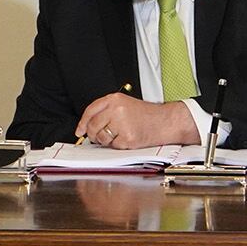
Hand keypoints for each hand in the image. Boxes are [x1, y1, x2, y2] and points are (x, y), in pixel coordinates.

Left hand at [76, 95, 198, 148]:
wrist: (166, 121)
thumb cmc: (149, 115)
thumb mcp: (126, 104)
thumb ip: (107, 111)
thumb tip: (88, 126)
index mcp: (115, 99)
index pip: (90, 111)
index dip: (82, 122)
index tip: (80, 130)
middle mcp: (116, 109)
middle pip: (93, 126)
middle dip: (94, 134)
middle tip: (100, 136)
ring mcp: (122, 123)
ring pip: (102, 137)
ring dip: (107, 141)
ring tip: (120, 135)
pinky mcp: (127, 137)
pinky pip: (114, 146)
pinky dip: (119, 145)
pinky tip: (128, 138)